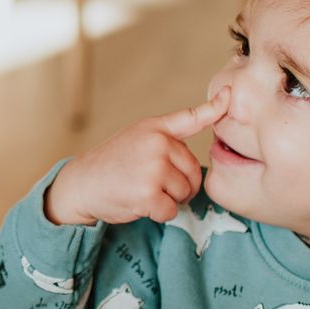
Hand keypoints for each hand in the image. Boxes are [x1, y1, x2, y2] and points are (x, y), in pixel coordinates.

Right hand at [43, 91, 228, 226]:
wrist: (81, 184)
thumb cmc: (112, 163)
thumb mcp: (138, 137)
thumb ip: (169, 136)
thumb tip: (201, 137)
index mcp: (155, 129)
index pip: (191, 117)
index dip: (214, 107)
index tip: (228, 95)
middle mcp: (156, 144)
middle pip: (193, 172)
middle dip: (179, 185)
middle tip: (152, 182)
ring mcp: (153, 168)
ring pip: (185, 193)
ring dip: (168, 200)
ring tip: (142, 190)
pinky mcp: (148, 193)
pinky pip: (171, 210)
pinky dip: (158, 213)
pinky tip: (138, 202)